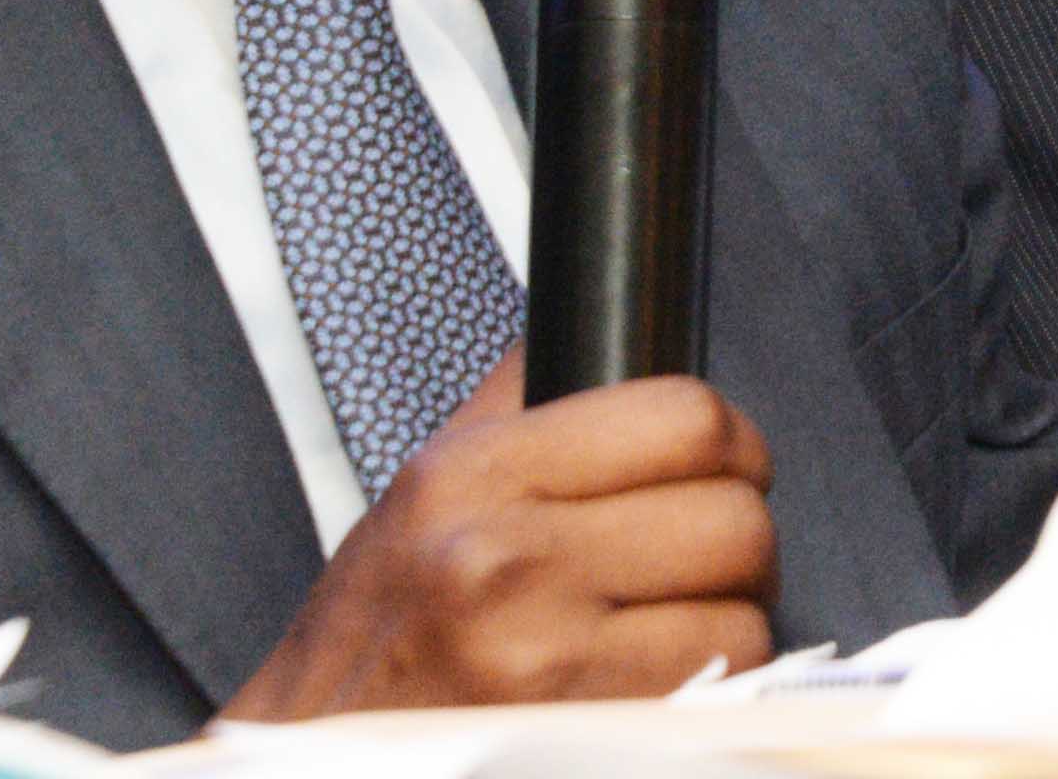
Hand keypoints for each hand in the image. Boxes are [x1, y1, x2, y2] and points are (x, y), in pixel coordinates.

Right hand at [222, 348, 778, 720]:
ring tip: (664, 627)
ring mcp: (540, 659)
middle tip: (695, 559)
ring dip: (726, 624)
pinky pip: (718, 693)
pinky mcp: (577, 734)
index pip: (685, 419)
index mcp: (470, 478)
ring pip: (744, 614)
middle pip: (734, 519)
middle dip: (736, 542)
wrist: (313, 766)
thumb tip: (602, 324)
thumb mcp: (418, 498)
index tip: (722, 466)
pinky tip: (647, 682)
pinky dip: (706, 690)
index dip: (731, 443)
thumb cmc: (370, 644)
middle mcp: (502, 563)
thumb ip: (517, 405)